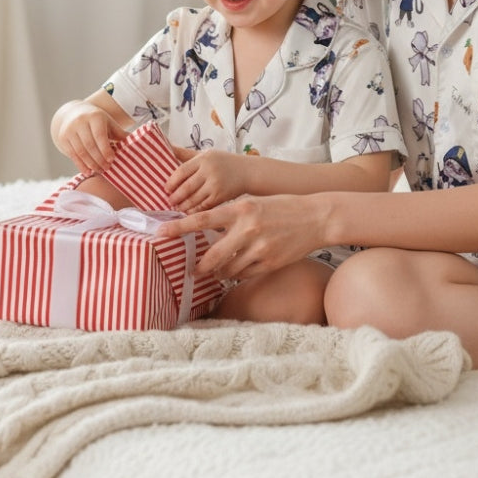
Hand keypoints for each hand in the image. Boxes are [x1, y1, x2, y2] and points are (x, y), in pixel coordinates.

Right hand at [53, 101, 127, 174]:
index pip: (100, 135)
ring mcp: (70, 130)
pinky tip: (88, 171)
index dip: (105, 149)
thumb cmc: (97, 121)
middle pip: (90, 145)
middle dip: (99, 159)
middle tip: (106, 169)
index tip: (112, 160)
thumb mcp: (109, 123)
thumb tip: (138, 142)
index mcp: (95, 116)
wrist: (74, 113)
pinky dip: (80, 164)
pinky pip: (72, 154)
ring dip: (90, 163)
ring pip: (80, 151)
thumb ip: (120, 133)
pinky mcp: (63, 138)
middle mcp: (80, 122)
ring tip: (98, 171)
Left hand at [157, 193, 327, 281]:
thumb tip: (207, 227)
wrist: (316, 217)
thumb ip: (233, 214)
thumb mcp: (255, 203)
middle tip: (193, 269)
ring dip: (219, 273)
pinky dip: (238, 274)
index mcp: (242, 209)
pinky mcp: (269, 263)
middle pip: (212, 255)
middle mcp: (248, 229)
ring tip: (216, 272)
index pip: (202, 219)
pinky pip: (244, 274)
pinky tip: (238, 269)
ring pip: (228, 269)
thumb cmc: (283, 207)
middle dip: (200, 266)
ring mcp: (259, 249)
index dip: (179, 227)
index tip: (161, 232)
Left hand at [167, 146, 249, 212]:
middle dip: (175, 196)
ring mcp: (215, 184)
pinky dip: (194, 211)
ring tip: (177, 207)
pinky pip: (203, 206)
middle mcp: (209, 171)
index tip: (166, 188)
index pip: (181, 171)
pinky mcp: (221, 196)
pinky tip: (189, 212)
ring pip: (193, 199)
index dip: (171, 182)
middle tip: (169, 201)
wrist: (248, 172)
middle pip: (186, 187)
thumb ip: (185, 153)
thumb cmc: (223, 162)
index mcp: (204, 159)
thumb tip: (165, 146)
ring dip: (183, 205)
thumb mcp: (206, 154)